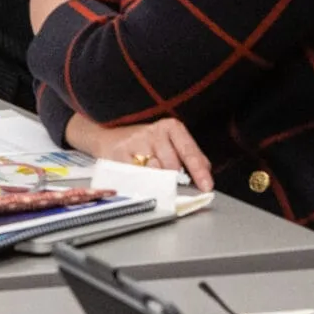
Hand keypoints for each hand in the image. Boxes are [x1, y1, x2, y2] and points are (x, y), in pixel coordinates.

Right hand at [66, 113, 212, 191]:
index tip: (206, 187)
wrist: (106, 139)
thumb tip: (203, 178)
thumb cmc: (143, 145)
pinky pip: (136, 177)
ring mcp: (135, 141)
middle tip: (166, 183)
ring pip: (154, 173)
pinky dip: (139, 183)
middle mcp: (154, 131)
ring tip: (147, 176)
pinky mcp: (119, 153)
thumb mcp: (169, 145)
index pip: (188, 151)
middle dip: (172, 179)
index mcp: (171, 127)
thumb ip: (187, 159)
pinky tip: (136, 178)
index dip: (199, 171)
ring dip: (154, 182)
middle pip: (172, 166)